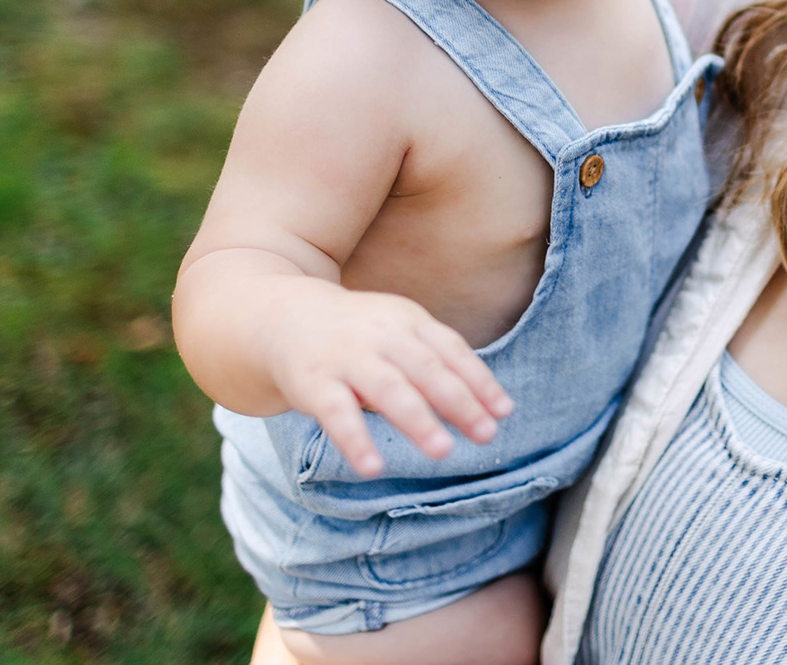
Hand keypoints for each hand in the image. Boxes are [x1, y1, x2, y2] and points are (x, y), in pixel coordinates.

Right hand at [265, 285, 513, 478]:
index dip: (479, 381)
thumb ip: (438, 362)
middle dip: (459, 402)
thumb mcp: (400, 333)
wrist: (282, 317)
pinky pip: (337, 414)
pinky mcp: (313, 383)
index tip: (504, 412)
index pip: (451, 350)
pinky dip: (356, 441)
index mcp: (408, 320)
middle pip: (426, 368)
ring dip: (418, 420)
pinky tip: (373, 468)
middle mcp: (381, 335)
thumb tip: (491, 406)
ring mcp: (346, 358)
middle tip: (486, 435)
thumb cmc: (359, 334)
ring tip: (444, 451)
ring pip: (388, 389)